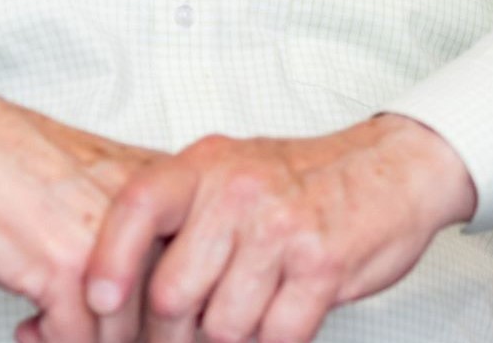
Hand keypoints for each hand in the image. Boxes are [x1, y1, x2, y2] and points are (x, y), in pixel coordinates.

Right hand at [0, 98, 163, 342]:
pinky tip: (35, 324)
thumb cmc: (31, 168)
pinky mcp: (65, 271)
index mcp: (171, 197)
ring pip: (118, 335)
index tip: (139, 326)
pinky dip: (51, 340)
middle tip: (89, 333)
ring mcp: (109, 248)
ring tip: (54, 327)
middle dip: (120, 335)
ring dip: (83, 342)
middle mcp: (150, 221)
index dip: (161, 317)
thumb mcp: (110, 189)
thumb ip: (141, 236)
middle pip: (158, 314)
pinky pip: (72, 338)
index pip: (193, 279)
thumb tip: (153, 308)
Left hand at [79, 115, 476, 342]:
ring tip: (244, 315)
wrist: (393, 168)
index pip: (135, 210)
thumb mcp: (229, 172)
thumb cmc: (303, 178)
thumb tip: (115, 288)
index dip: (109, 262)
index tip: (99, 301)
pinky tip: (278, 319)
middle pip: (173, 294)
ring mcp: (281, 230)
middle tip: (184, 334)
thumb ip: (179, 216)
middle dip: (173, 332)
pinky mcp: (321, 267)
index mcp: (204, 166)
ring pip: (223, 327)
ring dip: (230, 338)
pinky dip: (273, 341)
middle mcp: (238, 193)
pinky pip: (276, 336)